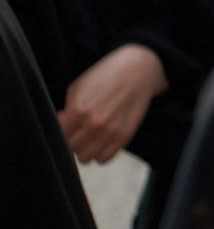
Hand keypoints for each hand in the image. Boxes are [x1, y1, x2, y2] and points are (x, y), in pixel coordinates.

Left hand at [58, 44, 167, 163]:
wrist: (139, 70)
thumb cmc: (106, 76)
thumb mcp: (79, 87)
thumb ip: (68, 109)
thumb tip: (62, 127)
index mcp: (79, 109)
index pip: (59, 135)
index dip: (61, 129)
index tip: (66, 123)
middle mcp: (94, 124)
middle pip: (72, 148)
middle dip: (72, 139)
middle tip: (78, 130)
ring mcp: (111, 132)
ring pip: (86, 158)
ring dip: (85, 149)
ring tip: (89, 137)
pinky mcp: (125, 136)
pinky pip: (105, 158)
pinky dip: (100, 153)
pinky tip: (102, 140)